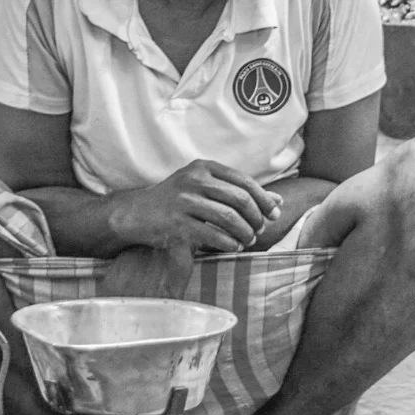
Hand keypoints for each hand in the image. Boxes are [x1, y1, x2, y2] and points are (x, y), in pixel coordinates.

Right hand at [110, 160, 282, 253]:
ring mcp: (183, 202)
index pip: (243, 181)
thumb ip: (239, 192)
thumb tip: (278, 201)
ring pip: (228, 218)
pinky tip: (234, 246)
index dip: (263, 198)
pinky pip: (212, 235)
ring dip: (245, 232)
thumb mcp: (206, 188)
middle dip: (256, 217)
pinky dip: (229, 243)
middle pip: (239, 199)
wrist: (136, 214)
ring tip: (249, 240)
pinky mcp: (176, 224)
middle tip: (261, 229)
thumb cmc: (177, 201)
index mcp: (203, 168)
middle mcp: (193, 180)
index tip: (274, 213)